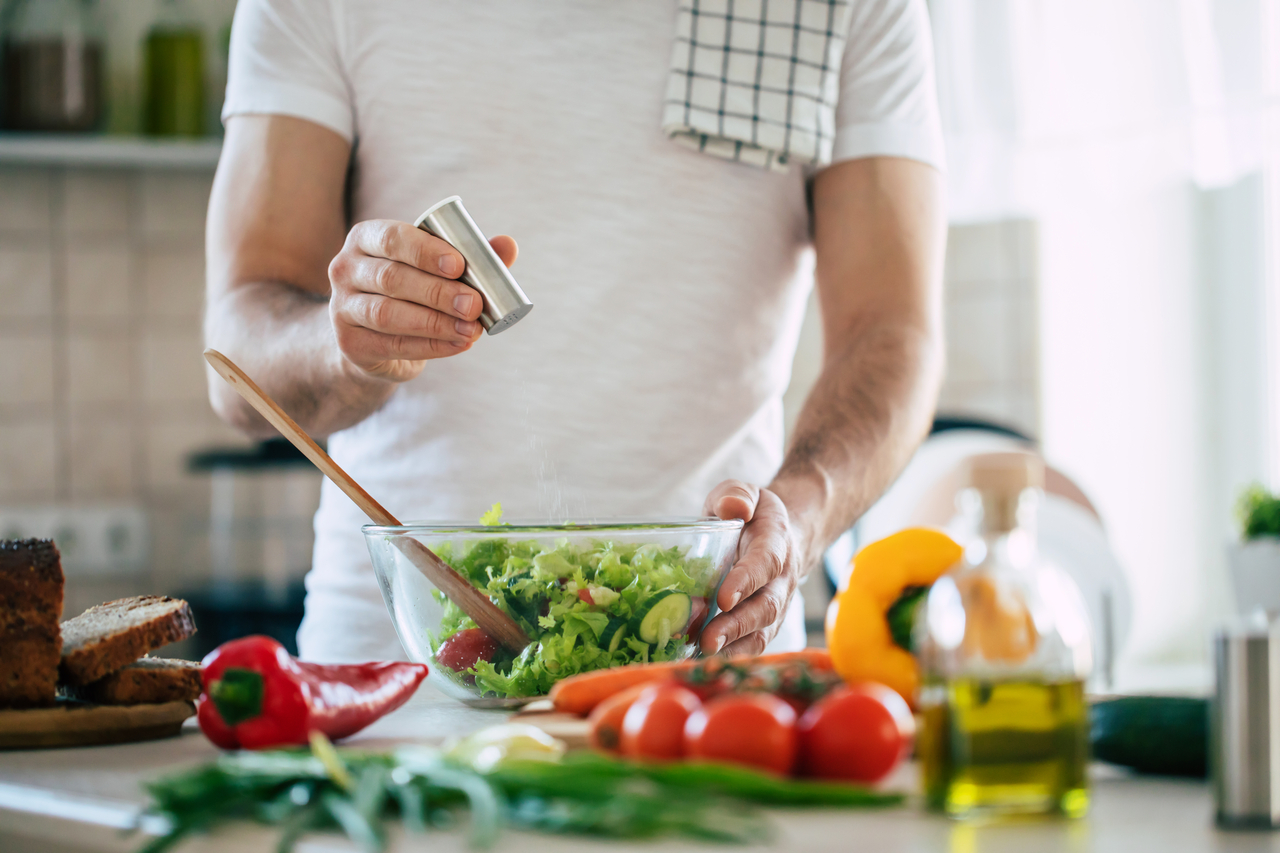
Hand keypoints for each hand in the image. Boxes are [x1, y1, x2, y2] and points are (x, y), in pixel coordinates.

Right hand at [327, 220, 517, 381]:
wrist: (377, 340)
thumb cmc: (412, 292)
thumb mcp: (436, 270)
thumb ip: (471, 256)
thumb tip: (508, 245)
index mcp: (367, 238)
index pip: (393, 238)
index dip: (426, 251)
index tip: (459, 266)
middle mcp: (345, 268)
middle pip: (392, 278)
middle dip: (438, 292)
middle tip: (474, 304)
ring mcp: (342, 307)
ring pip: (388, 314)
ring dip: (435, 323)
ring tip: (471, 330)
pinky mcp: (350, 342)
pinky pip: (393, 344)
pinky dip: (431, 346)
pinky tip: (459, 345)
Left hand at [698, 480, 803, 656]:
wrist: (781, 535)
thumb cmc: (752, 515)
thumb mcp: (745, 493)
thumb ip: (737, 495)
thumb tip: (732, 508)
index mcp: (775, 542)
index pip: (765, 563)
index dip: (746, 581)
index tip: (723, 597)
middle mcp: (782, 579)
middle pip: (765, 606)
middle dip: (737, 625)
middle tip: (708, 640)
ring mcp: (776, 605)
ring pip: (762, 631)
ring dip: (734, 647)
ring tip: (703, 656)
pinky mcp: (765, 624)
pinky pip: (754, 644)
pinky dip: (733, 657)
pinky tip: (704, 664)